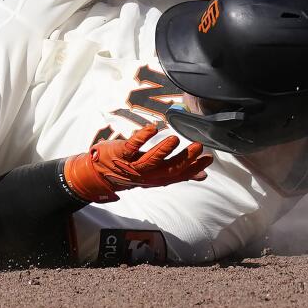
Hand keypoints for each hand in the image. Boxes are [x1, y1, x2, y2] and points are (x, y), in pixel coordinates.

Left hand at [61, 124, 212, 202]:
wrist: (98, 175)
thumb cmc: (131, 171)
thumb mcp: (156, 175)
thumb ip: (179, 173)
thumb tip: (203, 175)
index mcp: (157, 179)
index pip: (179, 175)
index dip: (194, 168)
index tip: (209, 159)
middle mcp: (147, 175)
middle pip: (168, 169)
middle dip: (184, 159)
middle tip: (198, 147)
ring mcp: (132, 165)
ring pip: (150, 160)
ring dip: (163, 150)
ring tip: (175, 138)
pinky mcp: (121, 154)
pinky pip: (131, 146)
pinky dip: (141, 137)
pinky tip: (152, 128)